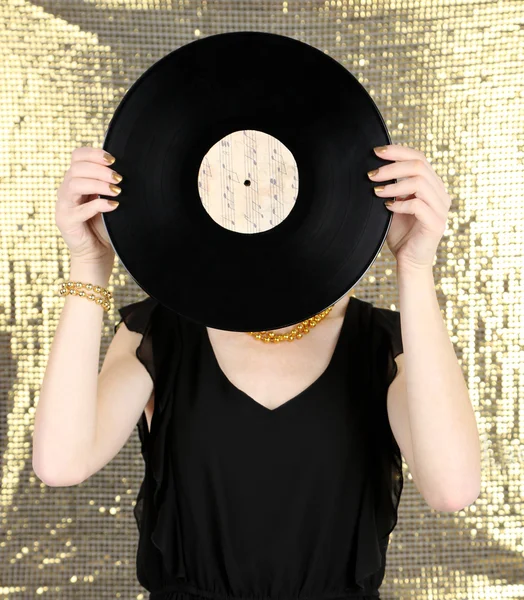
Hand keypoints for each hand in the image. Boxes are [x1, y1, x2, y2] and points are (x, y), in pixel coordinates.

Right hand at [55, 146, 122, 264]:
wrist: (96, 253)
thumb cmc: (104, 225)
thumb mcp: (107, 200)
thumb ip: (109, 184)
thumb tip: (124, 169)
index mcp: (75, 181)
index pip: (77, 157)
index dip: (93, 154)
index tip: (113, 160)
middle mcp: (66, 190)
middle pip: (76, 168)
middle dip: (99, 170)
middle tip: (118, 178)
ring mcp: (63, 206)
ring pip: (74, 184)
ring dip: (98, 184)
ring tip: (116, 191)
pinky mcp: (66, 222)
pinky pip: (80, 209)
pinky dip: (99, 205)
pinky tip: (114, 205)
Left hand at [368, 144, 450, 269]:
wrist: (409, 262)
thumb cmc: (401, 234)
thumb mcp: (393, 205)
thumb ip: (391, 187)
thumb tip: (373, 169)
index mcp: (432, 186)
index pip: (419, 158)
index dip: (398, 151)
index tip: (376, 152)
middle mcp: (440, 194)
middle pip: (419, 165)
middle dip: (392, 167)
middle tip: (372, 174)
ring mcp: (441, 209)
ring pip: (420, 182)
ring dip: (394, 185)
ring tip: (376, 191)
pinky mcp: (436, 223)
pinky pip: (418, 205)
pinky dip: (400, 204)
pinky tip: (387, 207)